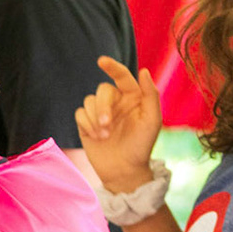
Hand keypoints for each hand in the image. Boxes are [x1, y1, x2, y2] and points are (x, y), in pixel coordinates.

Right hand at [74, 57, 163, 192]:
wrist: (124, 170)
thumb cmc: (141, 146)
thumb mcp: (152, 121)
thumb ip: (151, 95)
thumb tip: (143, 71)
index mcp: (133, 97)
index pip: (122, 76)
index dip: (112, 67)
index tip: (101, 61)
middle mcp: (116, 101)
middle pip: (102, 90)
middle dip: (103, 107)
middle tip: (107, 126)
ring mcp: (100, 112)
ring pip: (89, 101)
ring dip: (95, 118)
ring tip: (104, 136)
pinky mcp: (86, 123)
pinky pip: (80, 113)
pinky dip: (86, 124)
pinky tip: (95, 136)